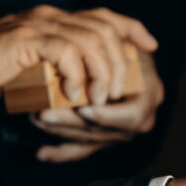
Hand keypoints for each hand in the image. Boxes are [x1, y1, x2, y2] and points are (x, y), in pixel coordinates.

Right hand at [0, 5, 157, 104]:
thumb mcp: (34, 68)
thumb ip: (59, 70)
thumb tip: (85, 91)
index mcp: (55, 20)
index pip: (105, 15)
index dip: (132, 27)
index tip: (151, 45)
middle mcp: (50, 16)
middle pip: (104, 29)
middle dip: (119, 63)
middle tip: (115, 93)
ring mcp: (38, 25)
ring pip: (91, 40)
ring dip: (101, 72)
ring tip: (96, 98)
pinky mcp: (26, 39)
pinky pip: (66, 52)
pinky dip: (76, 75)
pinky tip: (72, 95)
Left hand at [30, 49, 164, 162]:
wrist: (113, 61)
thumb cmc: (118, 46)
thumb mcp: (126, 36)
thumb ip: (135, 33)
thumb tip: (150, 45)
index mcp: (150, 97)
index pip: (132, 116)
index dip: (108, 115)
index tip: (84, 109)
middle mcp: (140, 119)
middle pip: (104, 131)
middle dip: (72, 124)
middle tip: (44, 114)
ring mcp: (120, 132)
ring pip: (89, 140)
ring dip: (60, 132)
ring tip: (34, 119)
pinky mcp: (102, 139)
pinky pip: (82, 150)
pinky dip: (61, 152)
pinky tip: (41, 153)